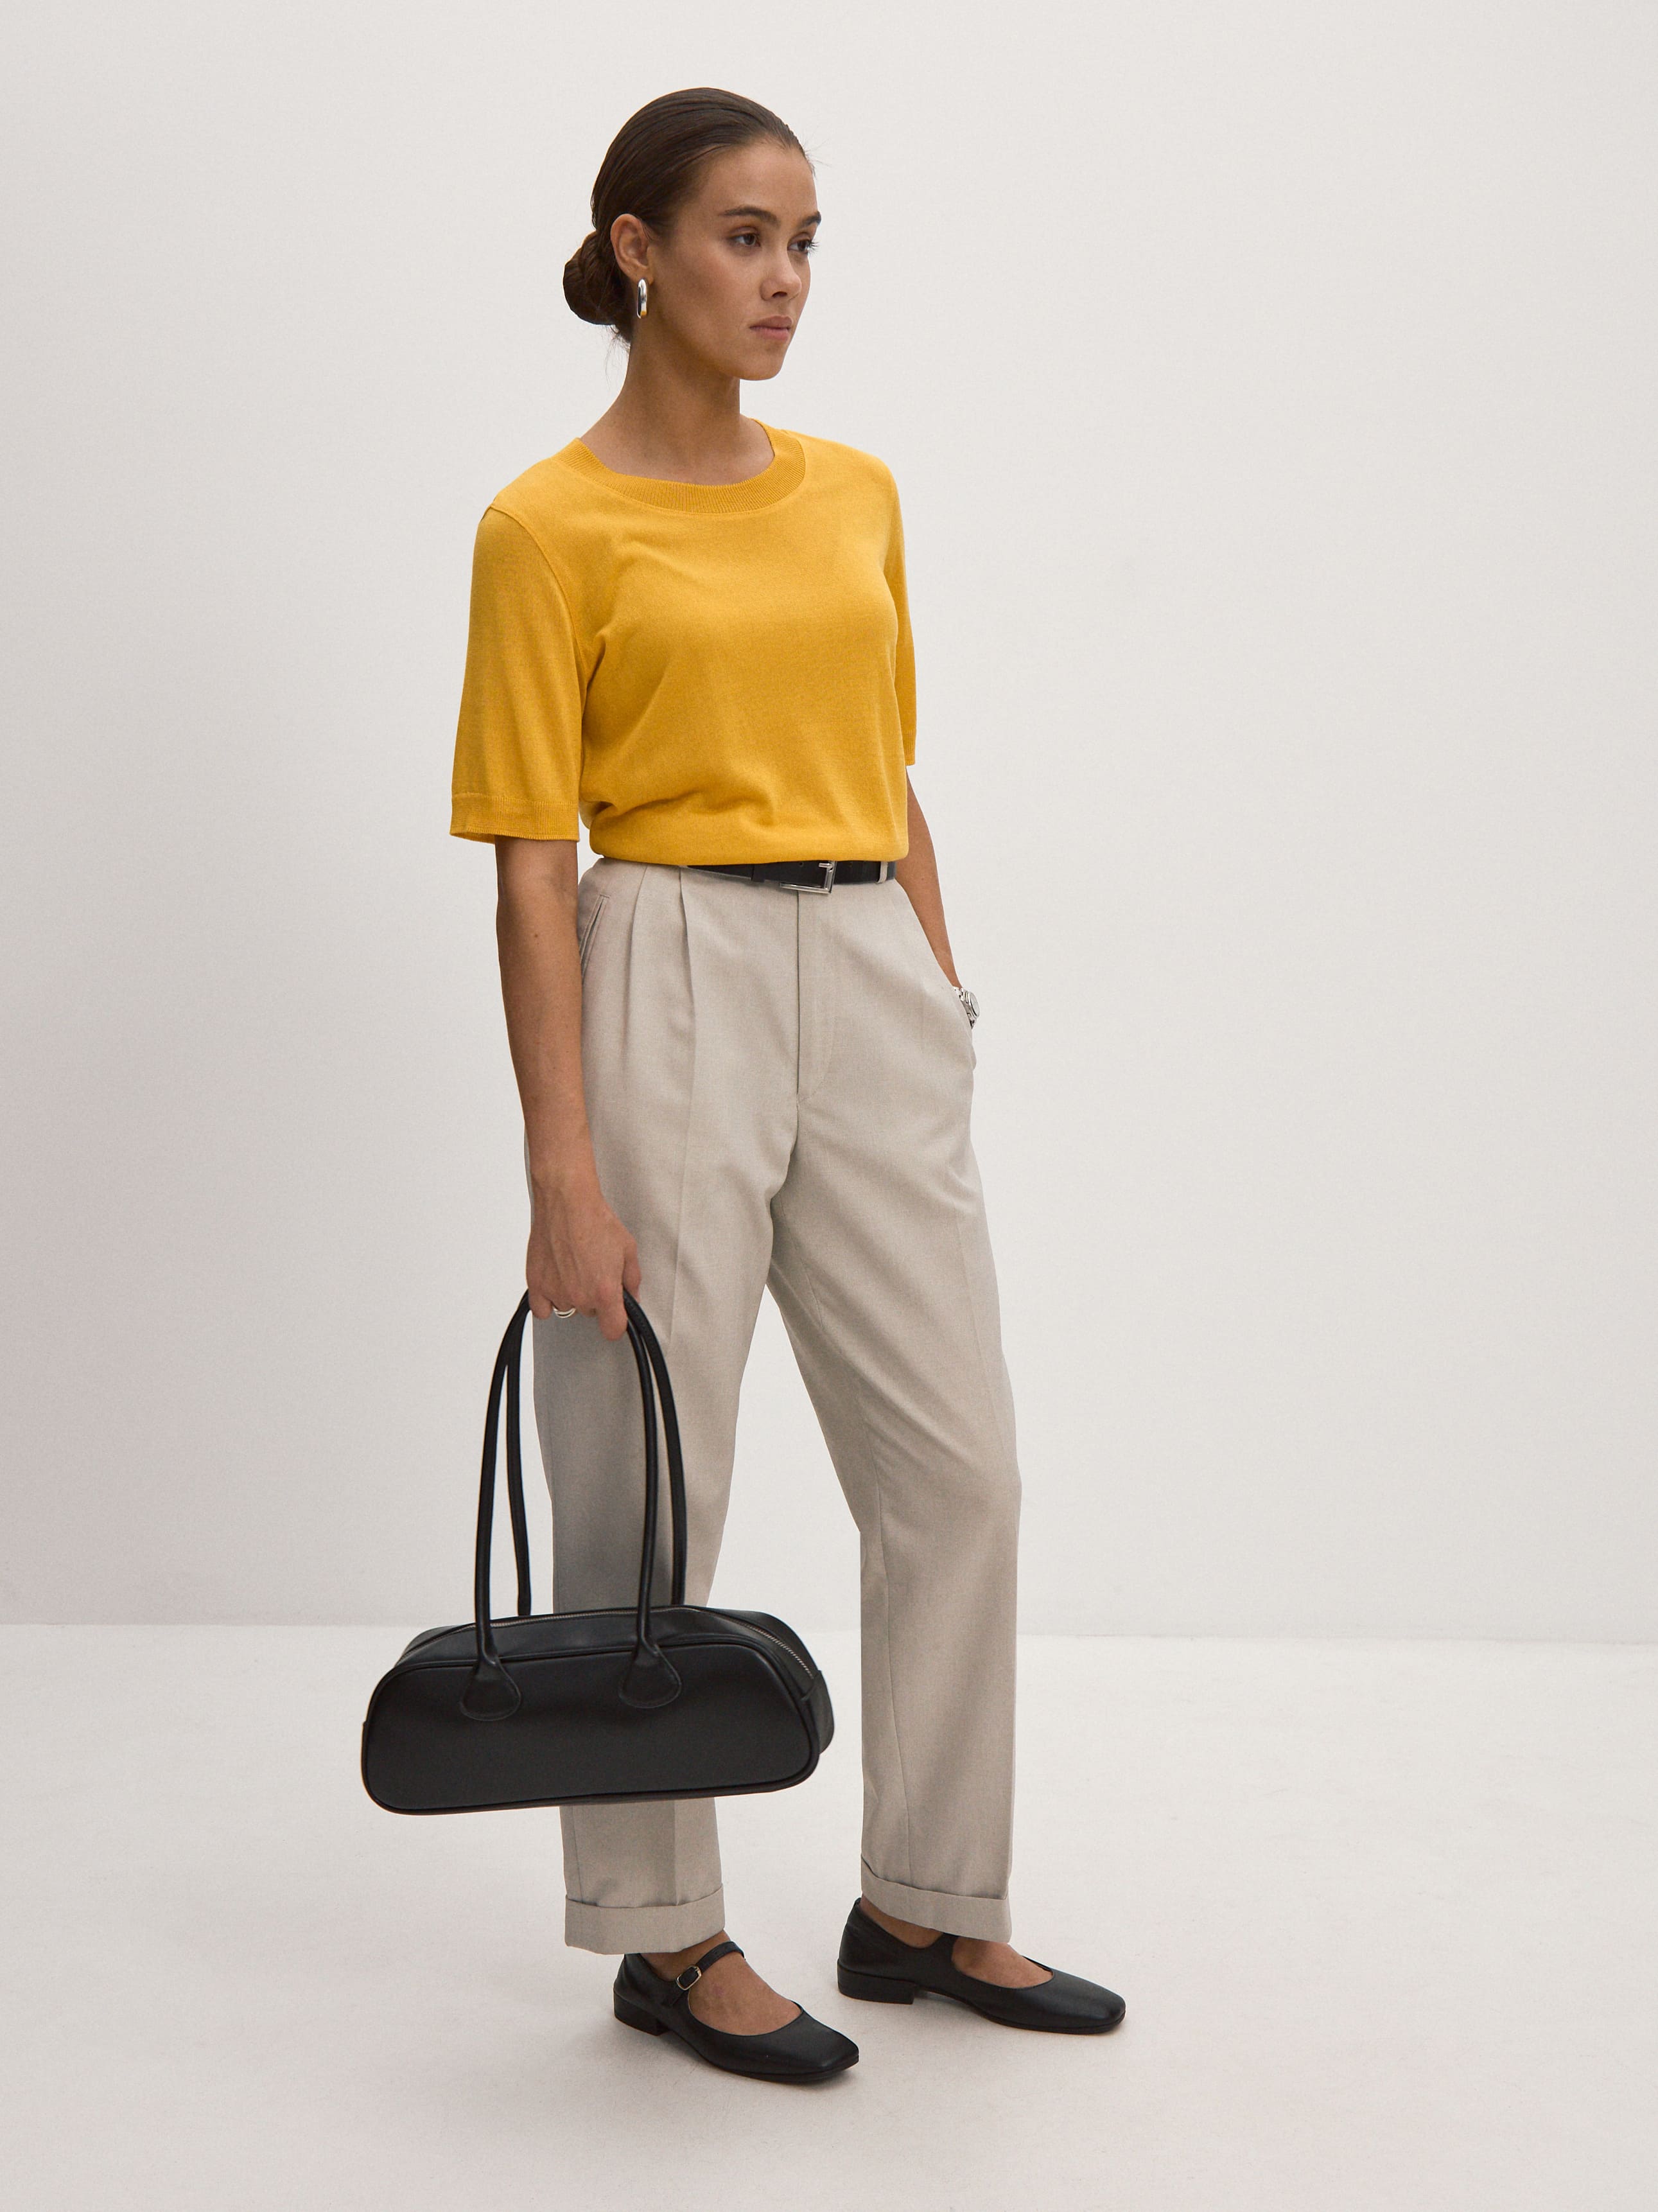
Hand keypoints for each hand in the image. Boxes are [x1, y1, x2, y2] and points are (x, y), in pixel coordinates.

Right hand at [526, 1165, 640, 1340]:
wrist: (567, 1202)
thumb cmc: (596, 1220)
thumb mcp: (627, 1249)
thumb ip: (632, 1280)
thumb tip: (632, 1297)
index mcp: (605, 1291)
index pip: (613, 1330)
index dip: (616, 1322)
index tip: (615, 1314)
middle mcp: (580, 1296)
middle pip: (590, 1313)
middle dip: (595, 1297)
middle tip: (593, 1271)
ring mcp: (556, 1292)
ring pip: (568, 1307)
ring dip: (572, 1294)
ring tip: (574, 1267)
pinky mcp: (536, 1285)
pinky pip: (542, 1309)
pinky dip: (548, 1299)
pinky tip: (556, 1281)